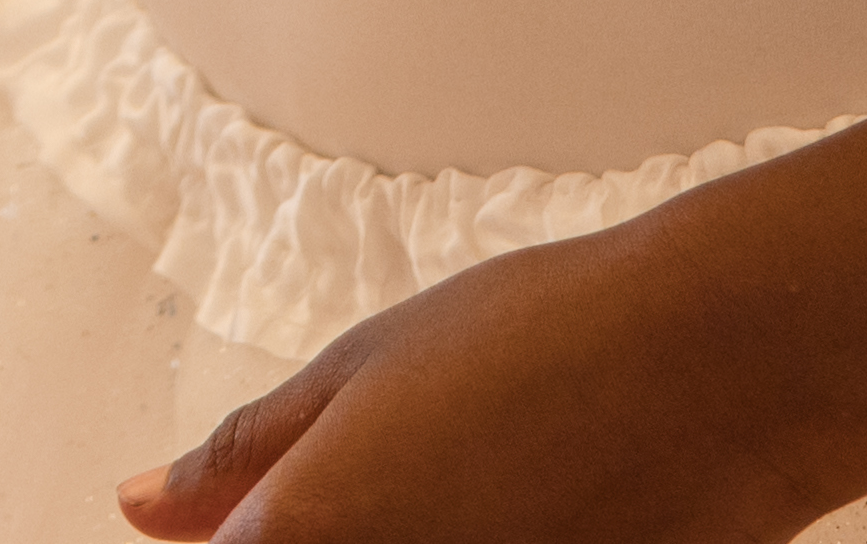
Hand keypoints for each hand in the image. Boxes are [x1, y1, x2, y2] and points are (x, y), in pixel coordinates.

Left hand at [123, 229, 846, 543]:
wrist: (721, 371)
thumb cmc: (547, 343)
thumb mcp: (362, 368)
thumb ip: (242, 457)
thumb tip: (145, 507)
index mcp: (300, 537)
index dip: (238, 537)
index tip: (260, 517)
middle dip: (327, 533)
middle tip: (415, 474)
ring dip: (410, 534)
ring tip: (488, 477)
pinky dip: (484, 542)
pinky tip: (526, 507)